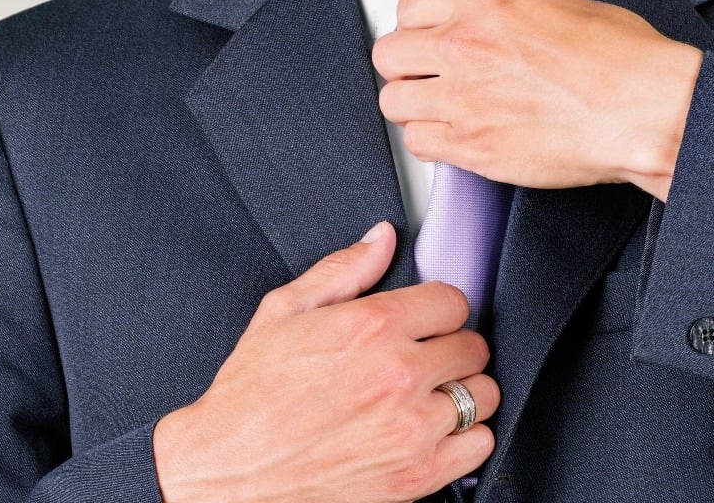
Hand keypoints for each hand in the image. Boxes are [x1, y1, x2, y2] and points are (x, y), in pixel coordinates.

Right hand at [152, 222, 499, 501]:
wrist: (230, 467)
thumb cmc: (249, 394)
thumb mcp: (280, 314)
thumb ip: (340, 271)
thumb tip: (381, 239)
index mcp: (370, 327)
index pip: (453, 301)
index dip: (435, 310)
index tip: (421, 323)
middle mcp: (399, 375)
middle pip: (473, 347)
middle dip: (448, 349)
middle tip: (417, 361)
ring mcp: (413, 427)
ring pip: (483, 395)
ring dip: (459, 393)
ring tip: (422, 398)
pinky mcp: (418, 473)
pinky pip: (479, 444)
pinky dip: (462, 438)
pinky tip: (427, 432)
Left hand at [373, 0, 701, 200]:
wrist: (646, 110)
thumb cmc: (621, 60)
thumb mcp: (554, 4)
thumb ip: (498, 13)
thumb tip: (477, 23)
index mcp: (482, 2)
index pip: (408, 8)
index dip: (417, 28)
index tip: (427, 41)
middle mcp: (462, 46)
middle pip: (388, 56)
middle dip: (406, 69)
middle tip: (429, 78)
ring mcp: (460, 98)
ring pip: (394, 104)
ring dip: (415, 108)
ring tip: (444, 110)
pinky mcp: (469, 144)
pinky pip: (418, 144)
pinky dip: (433, 142)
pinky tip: (459, 136)